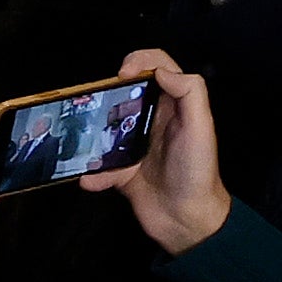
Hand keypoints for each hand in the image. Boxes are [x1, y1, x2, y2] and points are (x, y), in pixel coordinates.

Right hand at [84, 46, 225, 251]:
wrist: (188, 221)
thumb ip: (189, 92)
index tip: (122, 75)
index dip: (139, 61)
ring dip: (91, 134)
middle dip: (106, 94)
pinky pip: (99, 166)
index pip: (158, 67)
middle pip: (126, 93)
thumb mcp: (202, 127)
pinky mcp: (122, 171)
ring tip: (80, 140)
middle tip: (92, 103)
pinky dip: (92, 174)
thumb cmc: (197, 172)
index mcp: (175, 106)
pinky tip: (90, 180)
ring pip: (106, 127)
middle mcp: (154, 121)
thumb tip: (159, 70)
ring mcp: (136, 146)